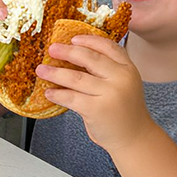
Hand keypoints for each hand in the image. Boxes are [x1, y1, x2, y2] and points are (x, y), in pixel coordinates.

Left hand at [35, 36, 155, 153]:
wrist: (134, 138)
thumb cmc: (123, 110)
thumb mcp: (122, 84)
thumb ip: (105, 71)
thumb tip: (72, 56)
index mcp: (128, 68)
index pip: (108, 47)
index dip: (88, 40)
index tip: (73, 38)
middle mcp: (122, 78)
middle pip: (89, 58)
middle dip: (67, 52)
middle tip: (51, 49)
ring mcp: (110, 94)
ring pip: (76, 78)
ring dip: (55, 73)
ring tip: (41, 70)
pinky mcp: (97, 110)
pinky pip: (71, 98)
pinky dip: (57, 94)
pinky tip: (49, 93)